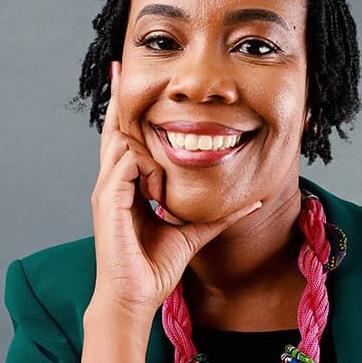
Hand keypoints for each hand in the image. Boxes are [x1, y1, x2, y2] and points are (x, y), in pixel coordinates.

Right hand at [89, 61, 262, 336]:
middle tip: (121, 65)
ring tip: (137, 114)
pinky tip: (157, 179)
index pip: (127, 140)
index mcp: (128, 186)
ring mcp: (108, 190)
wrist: (135, 297)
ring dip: (136, 128)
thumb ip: (219, 214)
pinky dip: (145, 162)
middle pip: (114, 130)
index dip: (129, 113)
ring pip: (119, 141)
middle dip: (117, 97)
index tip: (131, 84)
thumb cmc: (156, 267)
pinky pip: (127, 163)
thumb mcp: (193, 231)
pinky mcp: (109, 200)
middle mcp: (114, 182)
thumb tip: (252, 201)